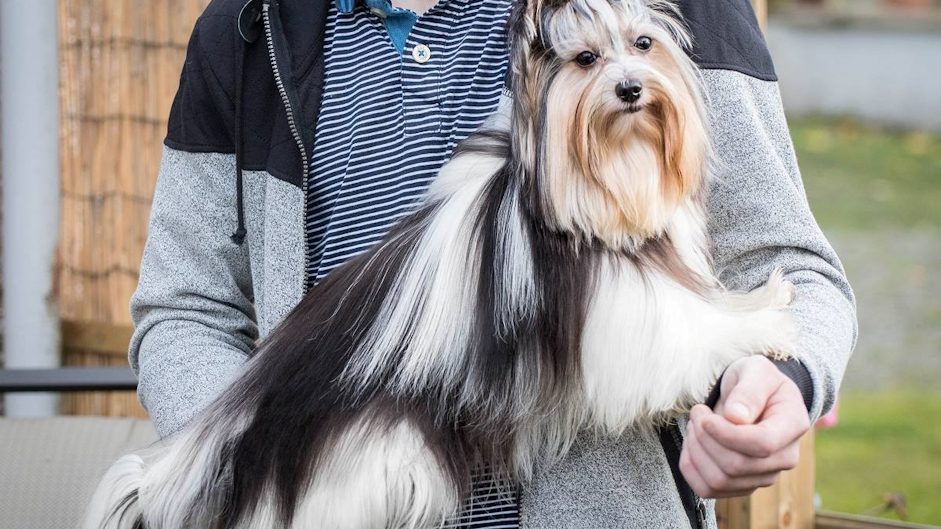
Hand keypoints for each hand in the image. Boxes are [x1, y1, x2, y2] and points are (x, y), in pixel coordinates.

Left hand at [679, 355, 810, 497]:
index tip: (704, 416)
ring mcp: (763, 476)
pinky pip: (709, 490)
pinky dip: (691, 468)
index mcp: (792, 425)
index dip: (726, 434)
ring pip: (719, 481)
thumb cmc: (756, 380)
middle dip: (705, 438)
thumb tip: (736, 417)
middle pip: (736, 466)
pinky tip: (691, 445)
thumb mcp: (756, 371)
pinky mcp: (742, 485)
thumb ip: (749, 390)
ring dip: (696, 451)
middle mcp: (783, 458)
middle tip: (697, 413)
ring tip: (695, 426)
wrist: (755, 396)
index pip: (762, 444)